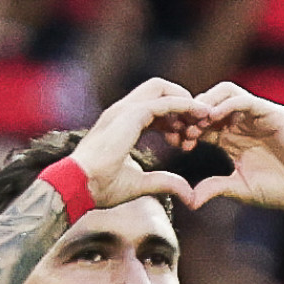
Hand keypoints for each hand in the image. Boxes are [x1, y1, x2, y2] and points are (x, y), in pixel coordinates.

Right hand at [69, 77, 207, 209]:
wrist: (81, 185)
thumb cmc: (101, 187)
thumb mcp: (141, 185)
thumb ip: (165, 183)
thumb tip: (189, 194)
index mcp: (121, 124)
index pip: (152, 109)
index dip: (173, 122)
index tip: (186, 142)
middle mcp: (123, 111)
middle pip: (159, 92)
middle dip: (182, 106)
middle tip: (199, 128)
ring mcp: (126, 109)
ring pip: (163, 89)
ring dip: (185, 103)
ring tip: (203, 122)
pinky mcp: (132, 114)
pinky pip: (165, 101)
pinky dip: (185, 106)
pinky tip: (201, 116)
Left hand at [177, 82, 283, 215]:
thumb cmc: (279, 190)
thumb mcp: (239, 189)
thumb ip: (215, 188)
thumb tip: (190, 200)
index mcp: (232, 138)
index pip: (202, 123)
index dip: (187, 129)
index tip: (176, 143)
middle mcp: (243, 122)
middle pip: (209, 102)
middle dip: (193, 113)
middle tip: (182, 129)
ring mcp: (258, 114)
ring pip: (225, 92)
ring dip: (207, 103)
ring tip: (197, 122)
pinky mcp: (272, 112)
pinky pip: (245, 99)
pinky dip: (227, 105)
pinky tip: (214, 118)